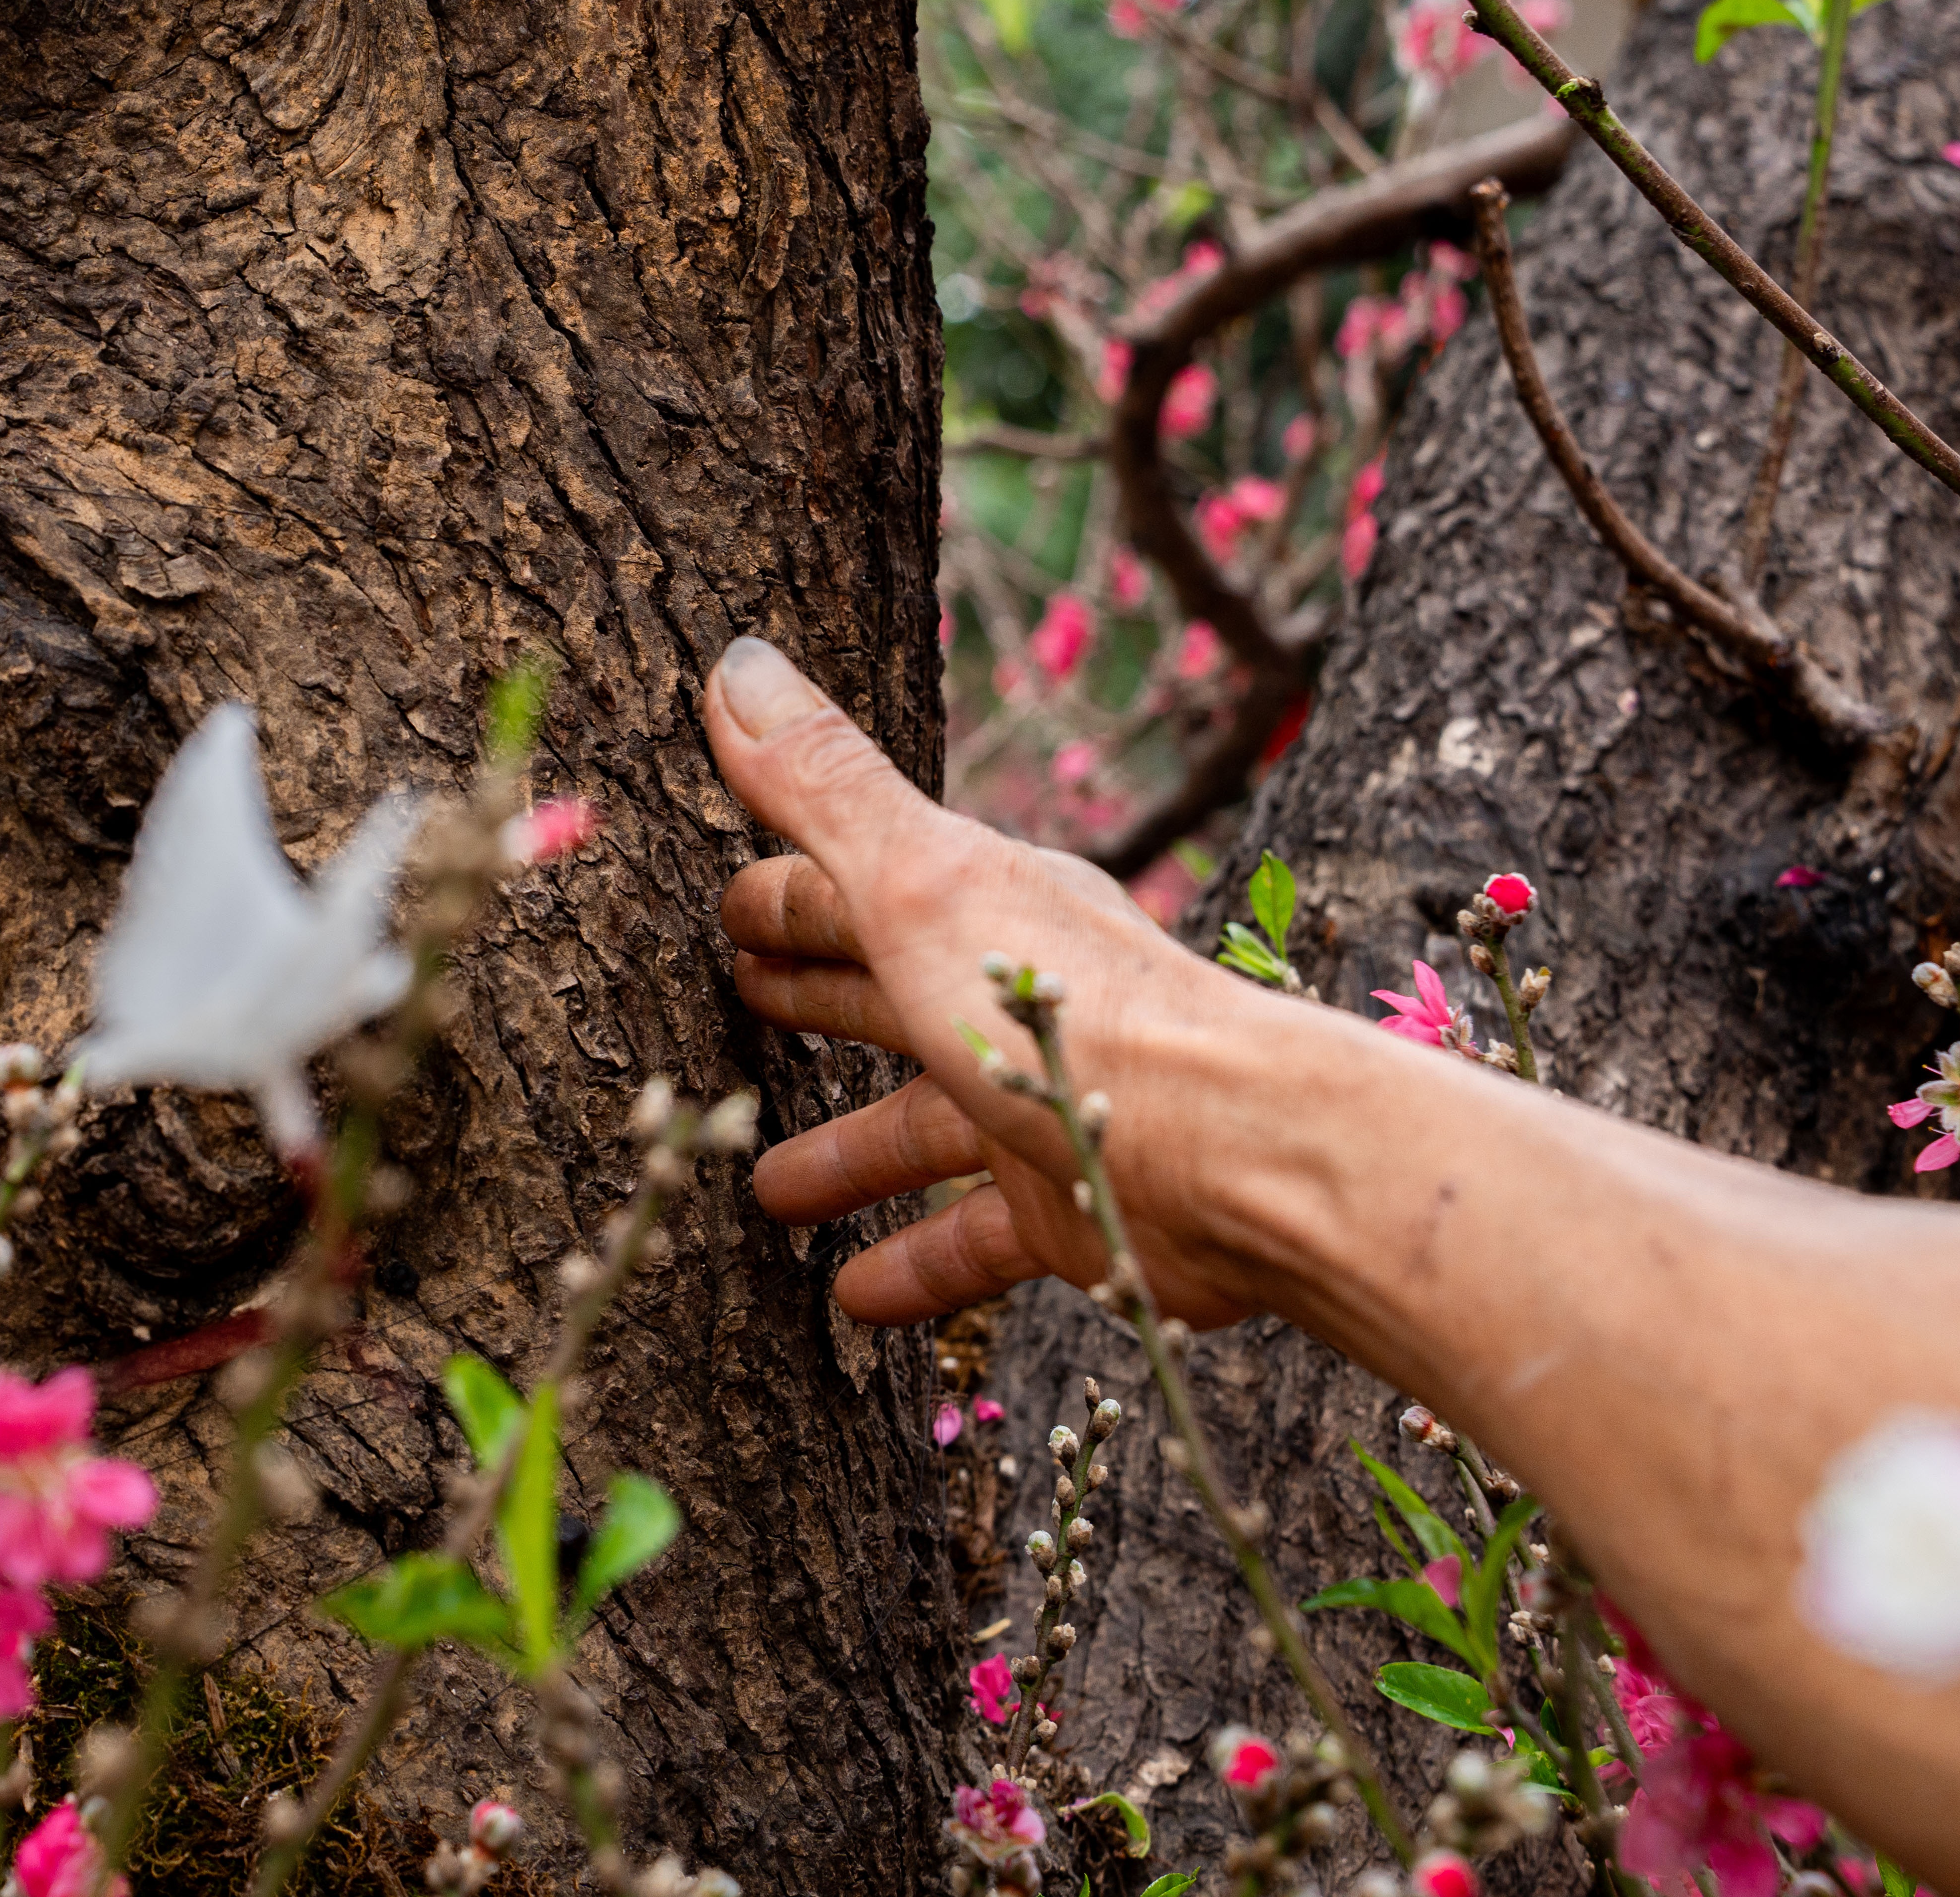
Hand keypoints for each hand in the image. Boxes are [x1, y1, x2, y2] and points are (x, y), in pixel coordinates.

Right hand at [702, 635, 1289, 1329]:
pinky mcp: (1074, 1206)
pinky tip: (850, 1298)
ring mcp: (1043, 1106)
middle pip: (888, 998)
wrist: (1236, 1153)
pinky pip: (975, 1238)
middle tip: (736, 1005)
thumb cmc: (1068, 1011)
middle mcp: (1012, 999)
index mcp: (977, 909)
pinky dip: (914, 1261)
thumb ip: (824, 786)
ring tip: (761, 1188)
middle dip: (813, 997)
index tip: (723, 906)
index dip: (786, 895)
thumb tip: (735, 662)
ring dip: (845, 1153)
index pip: (857, 890)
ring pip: (920, 1129)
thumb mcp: (919, 882)